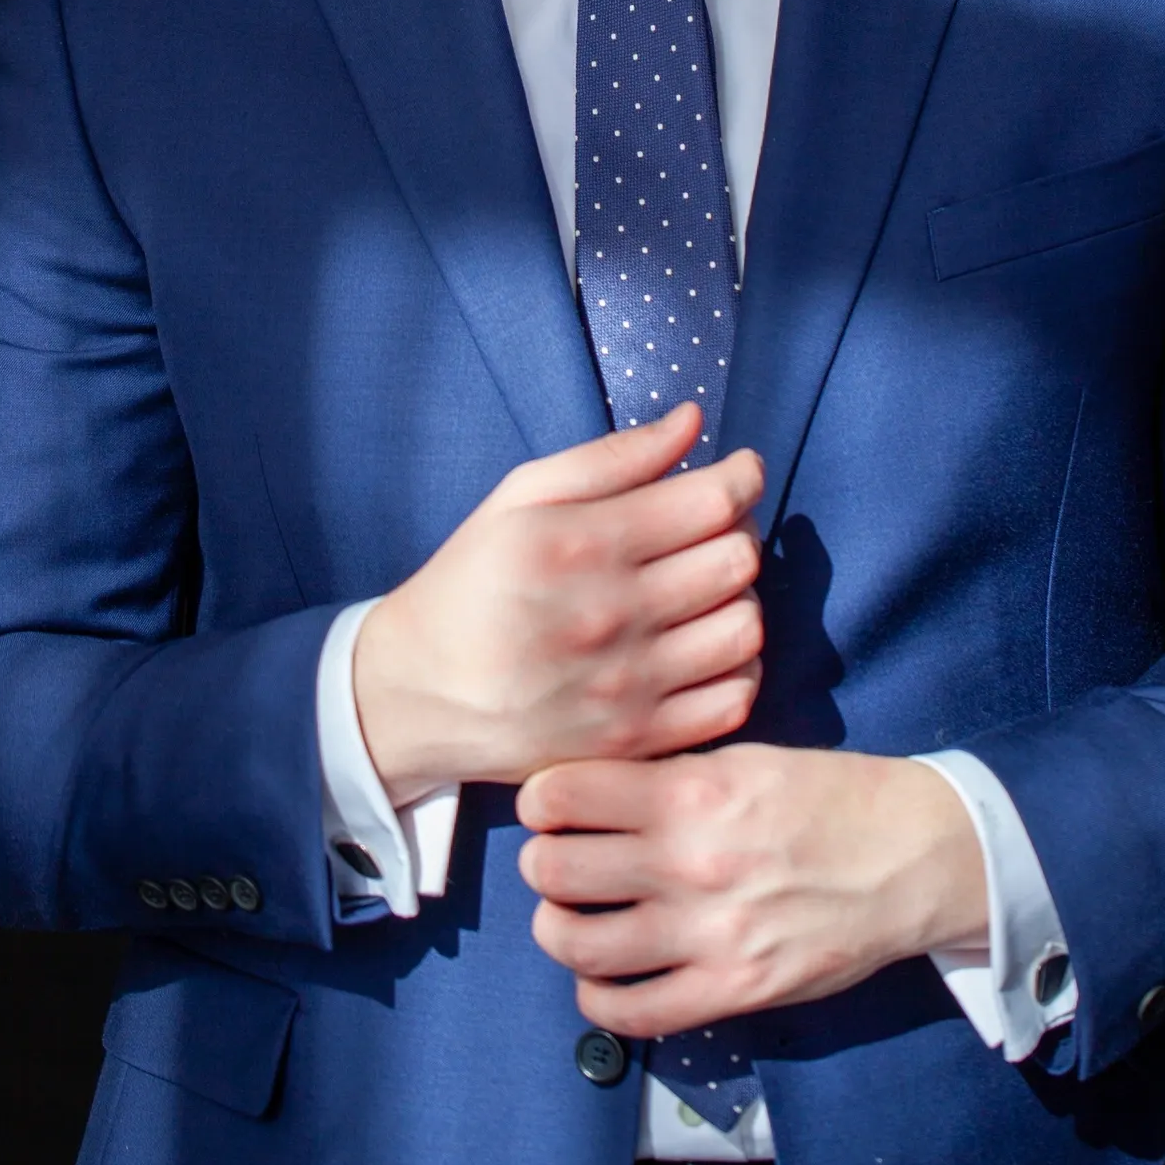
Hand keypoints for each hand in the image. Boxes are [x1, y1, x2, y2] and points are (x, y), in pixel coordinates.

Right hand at [353, 404, 764, 803]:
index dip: (742, 476)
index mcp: (582, 544)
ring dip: (740, 598)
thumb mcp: (520, 498)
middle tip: (713, 530)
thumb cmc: (472, 580)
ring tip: (707, 588)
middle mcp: (611, 616)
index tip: (740, 471)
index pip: (711, 502)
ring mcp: (627, 687)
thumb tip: (692, 422)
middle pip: (736, 561)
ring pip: (745, 628)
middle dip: (738, 531)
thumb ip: (611, 457)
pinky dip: (737, 665)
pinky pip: (733, 699)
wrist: (419, 692)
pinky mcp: (635, 742)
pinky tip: (704, 645)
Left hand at [516, 745, 987, 1033]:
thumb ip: (666, 774)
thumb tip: (591, 787)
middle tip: (552, 858)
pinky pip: (633, 1011)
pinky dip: (597, 996)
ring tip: (566, 916)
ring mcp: (707, 934)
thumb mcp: (741, 758)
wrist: (908, 857)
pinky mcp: (731, 991)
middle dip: (541, 861)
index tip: (546, 803)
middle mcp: (688, 863)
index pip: (563, 794)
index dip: (540, 798)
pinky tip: (601, 975)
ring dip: (556, 928)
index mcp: (689, 792)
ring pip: (579, 943)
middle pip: (555, 868)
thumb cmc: (824, 796)